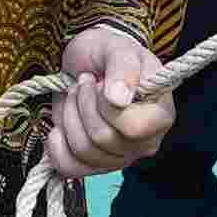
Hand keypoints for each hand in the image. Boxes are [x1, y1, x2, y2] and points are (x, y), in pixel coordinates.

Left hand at [46, 21, 173, 176]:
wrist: (89, 63)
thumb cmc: (110, 53)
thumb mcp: (119, 48)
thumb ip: (123, 68)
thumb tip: (118, 98)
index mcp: (160, 115)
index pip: (131, 127)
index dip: (105, 105)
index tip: (99, 82)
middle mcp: (145, 141)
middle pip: (102, 139)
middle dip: (82, 105)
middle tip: (83, 84)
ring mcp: (121, 156)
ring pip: (83, 151)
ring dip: (69, 117)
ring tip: (75, 97)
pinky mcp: (96, 164)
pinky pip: (71, 168)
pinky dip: (57, 147)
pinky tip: (59, 127)